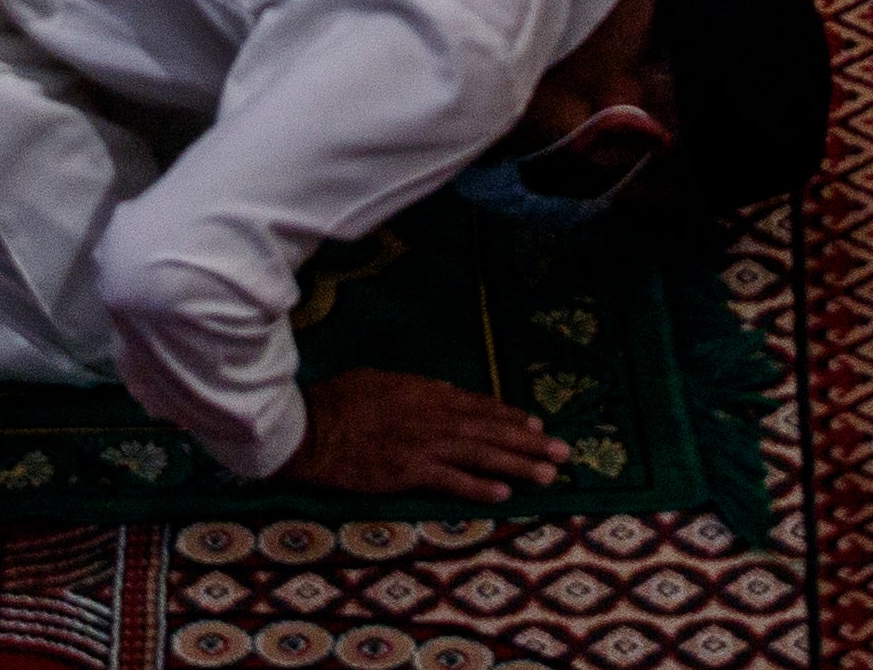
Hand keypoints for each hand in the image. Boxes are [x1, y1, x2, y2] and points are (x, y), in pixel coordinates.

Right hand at [279, 366, 574, 503]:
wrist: (309, 430)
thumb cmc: (339, 401)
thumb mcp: (380, 379)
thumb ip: (417, 386)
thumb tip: (447, 389)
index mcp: (425, 391)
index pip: (477, 405)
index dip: (509, 416)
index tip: (536, 426)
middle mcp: (431, 416)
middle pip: (488, 429)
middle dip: (528, 442)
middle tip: (563, 452)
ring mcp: (422, 445)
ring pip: (480, 454)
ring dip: (517, 464)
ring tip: (548, 473)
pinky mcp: (408, 473)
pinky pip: (451, 481)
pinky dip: (479, 486)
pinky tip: (505, 493)